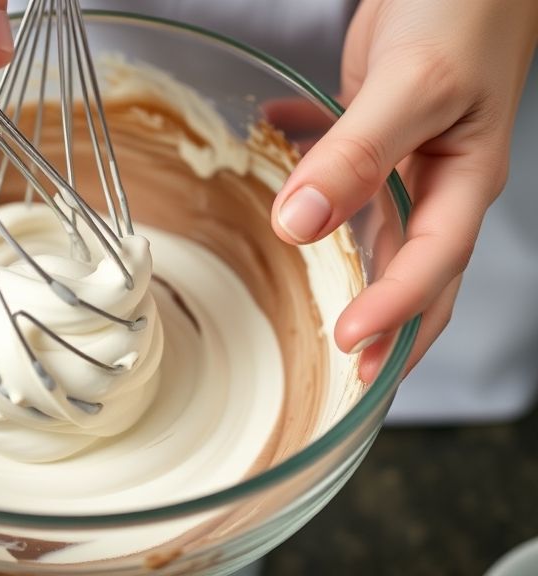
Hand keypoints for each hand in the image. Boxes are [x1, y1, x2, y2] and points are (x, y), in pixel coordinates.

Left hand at [270, 0, 537, 377]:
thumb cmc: (465, 9)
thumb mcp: (416, 85)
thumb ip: (359, 153)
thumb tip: (300, 225)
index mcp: (465, 180)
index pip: (431, 266)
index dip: (395, 314)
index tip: (352, 351)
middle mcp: (435, 181)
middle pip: (413, 273)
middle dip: (385, 329)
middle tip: (345, 380)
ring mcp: (405, 159)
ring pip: (372, 234)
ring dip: (343, 273)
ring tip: (305, 313)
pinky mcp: (373, 133)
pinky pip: (337, 171)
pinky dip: (304, 174)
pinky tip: (272, 160)